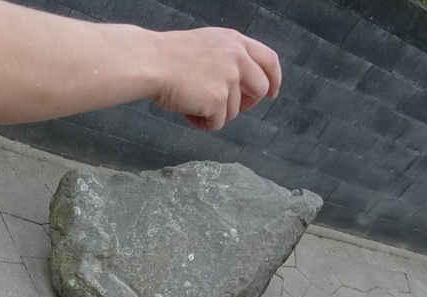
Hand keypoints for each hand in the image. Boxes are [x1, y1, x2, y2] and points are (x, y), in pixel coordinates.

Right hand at [151, 27, 280, 131]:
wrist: (152, 63)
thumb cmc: (170, 56)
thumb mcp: (208, 45)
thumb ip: (227, 58)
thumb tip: (236, 82)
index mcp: (235, 42)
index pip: (269, 60)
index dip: (274, 78)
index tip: (273, 91)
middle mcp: (237, 58)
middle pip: (260, 89)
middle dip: (247, 104)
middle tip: (226, 109)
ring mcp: (229, 79)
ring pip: (235, 111)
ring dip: (215, 114)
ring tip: (193, 106)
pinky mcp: (218, 100)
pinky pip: (217, 123)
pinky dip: (203, 123)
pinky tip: (189, 113)